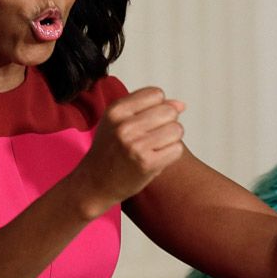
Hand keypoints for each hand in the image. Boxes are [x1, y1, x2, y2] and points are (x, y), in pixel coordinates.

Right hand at [72, 87, 184, 211]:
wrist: (95, 183)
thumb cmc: (110, 150)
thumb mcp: (119, 121)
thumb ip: (150, 108)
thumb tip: (181, 105)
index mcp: (116, 110)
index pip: (156, 94)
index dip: (158, 106)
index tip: (148, 120)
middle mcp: (124, 126)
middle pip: (169, 111)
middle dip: (167, 122)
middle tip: (153, 136)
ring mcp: (135, 145)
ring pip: (176, 129)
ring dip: (171, 139)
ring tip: (155, 147)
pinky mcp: (146, 163)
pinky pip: (177, 149)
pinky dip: (171, 154)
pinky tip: (156, 158)